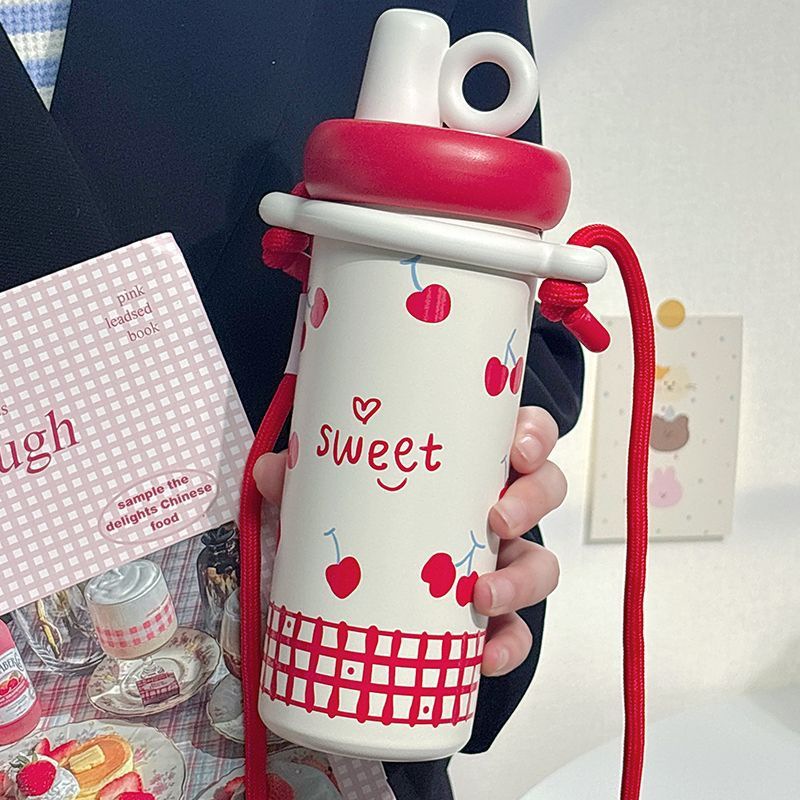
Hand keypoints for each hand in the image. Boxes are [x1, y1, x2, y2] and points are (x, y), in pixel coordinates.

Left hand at [253, 406, 565, 677]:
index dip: (532, 436)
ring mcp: (500, 564)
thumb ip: (306, 480)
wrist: (363, 604)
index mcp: (471, 468)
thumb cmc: (366, 526)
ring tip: (482, 595)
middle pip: (544, 491)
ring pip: (541, 563)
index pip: (522, 437)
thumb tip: (275, 468)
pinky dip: (509, 645)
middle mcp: (496, 510)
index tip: (514, 449)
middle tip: (497, 516)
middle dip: (532, 500)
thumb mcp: (335, 498)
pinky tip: (484, 657)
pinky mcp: (492, 618)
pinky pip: (518, 632)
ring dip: (524, 579)